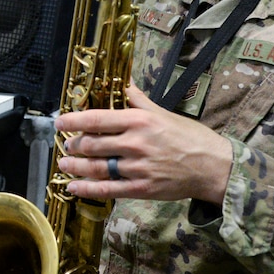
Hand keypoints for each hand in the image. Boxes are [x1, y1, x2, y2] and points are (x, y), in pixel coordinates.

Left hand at [55, 82, 231, 204]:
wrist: (213, 167)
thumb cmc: (190, 137)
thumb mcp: (163, 112)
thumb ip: (138, 100)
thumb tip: (122, 84)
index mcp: (140, 121)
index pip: (97, 118)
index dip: (74, 120)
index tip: (60, 121)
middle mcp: (136, 144)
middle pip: (92, 144)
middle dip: (73, 144)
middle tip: (66, 143)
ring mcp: (137, 168)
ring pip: (96, 167)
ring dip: (75, 166)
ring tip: (64, 163)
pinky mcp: (141, 189)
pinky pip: (107, 190)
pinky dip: (86, 189)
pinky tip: (73, 187)